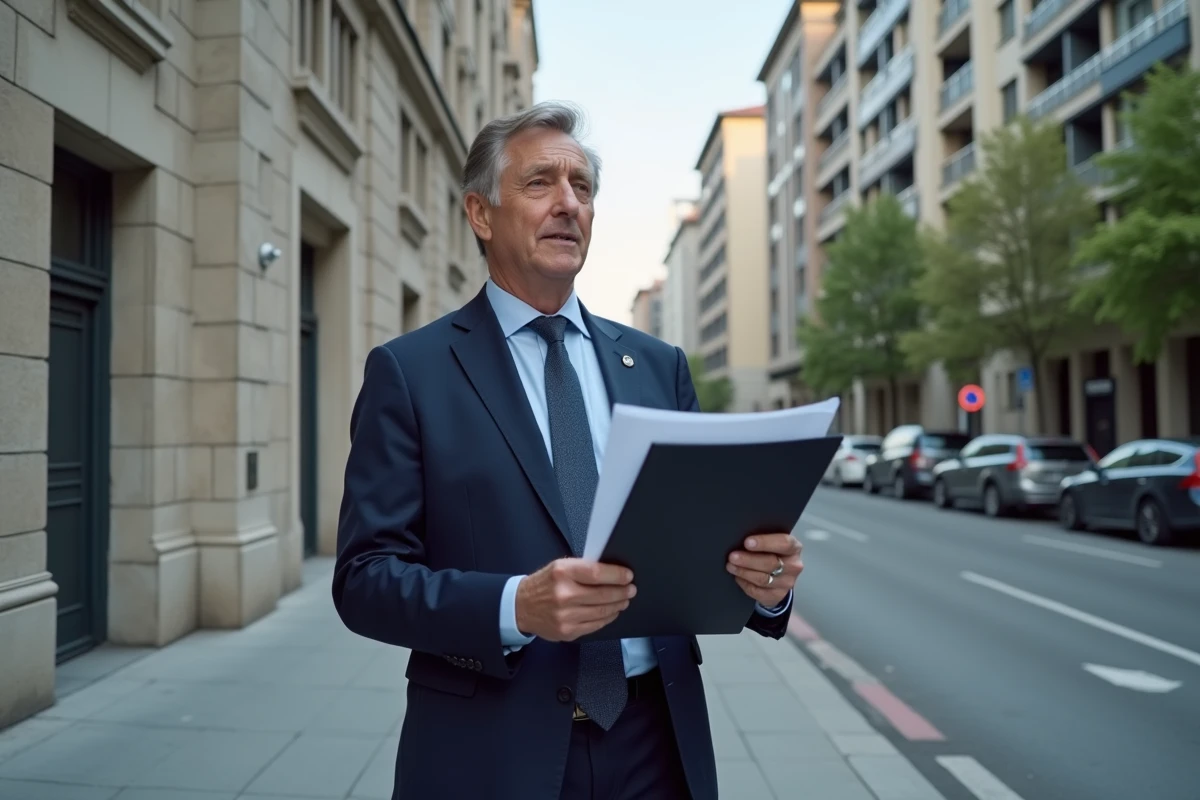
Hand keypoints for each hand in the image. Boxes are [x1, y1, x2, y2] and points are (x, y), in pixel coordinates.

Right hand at [515, 558, 635, 641]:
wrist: (521, 607)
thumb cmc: (544, 584)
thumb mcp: (559, 567)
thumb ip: (583, 569)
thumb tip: (612, 572)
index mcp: (562, 573)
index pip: (597, 573)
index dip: (616, 575)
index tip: (628, 576)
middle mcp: (563, 594)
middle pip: (603, 594)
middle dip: (622, 592)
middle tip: (631, 589)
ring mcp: (565, 616)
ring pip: (602, 612)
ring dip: (617, 605)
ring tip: (624, 600)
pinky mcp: (567, 631)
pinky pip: (595, 625)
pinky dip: (607, 618)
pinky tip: (612, 612)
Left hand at [726, 532, 802, 608]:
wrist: (780, 574)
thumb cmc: (772, 552)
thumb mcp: (772, 542)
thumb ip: (762, 538)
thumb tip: (741, 537)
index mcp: (794, 548)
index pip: (784, 543)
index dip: (765, 542)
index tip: (747, 542)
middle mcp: (793, 566)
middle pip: (770, 563)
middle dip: (748, 560)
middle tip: (732, 556)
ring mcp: (787, 583)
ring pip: (763, 579)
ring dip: (743, 572)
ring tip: (730, 566)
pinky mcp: (778, 596)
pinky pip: (758, 592)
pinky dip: (745, 584)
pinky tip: (738, 577)